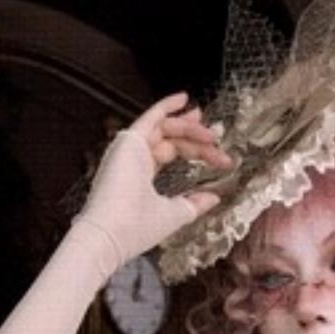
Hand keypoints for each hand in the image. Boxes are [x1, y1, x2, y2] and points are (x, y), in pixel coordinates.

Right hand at [75, 93, 234, 269]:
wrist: (112, 234)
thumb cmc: (136, 230)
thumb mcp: (175, 214)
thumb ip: (194, 204)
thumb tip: (214, 196)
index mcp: (142, 173)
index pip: (172, 153)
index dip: (197, 152)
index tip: (221, 158)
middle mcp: (135, 158)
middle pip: (171, 139)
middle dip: (195, 136)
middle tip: (217, 137)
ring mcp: (130, 148)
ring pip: (164, 128)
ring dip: (188, 126)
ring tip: (210, 133)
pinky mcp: (129, 141)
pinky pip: (150, 117)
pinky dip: (166, 106)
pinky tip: (183, 98)